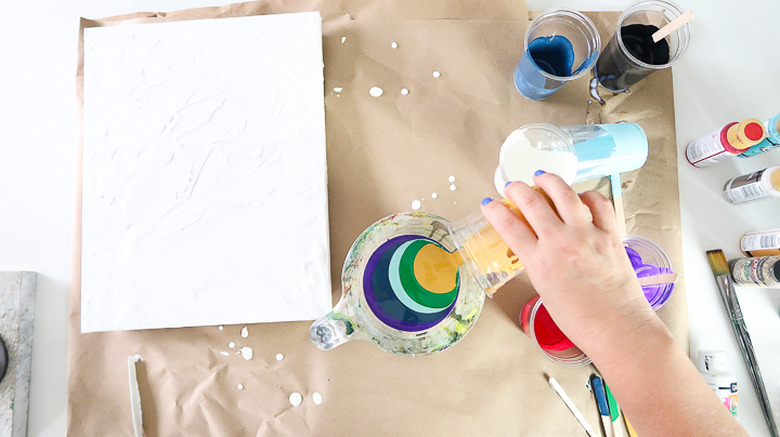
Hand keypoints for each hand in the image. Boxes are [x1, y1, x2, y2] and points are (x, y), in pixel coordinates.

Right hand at [481, 172, 655, 356]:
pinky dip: (588, 195)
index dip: (495, 211)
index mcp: (540, 262)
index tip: (489, 203)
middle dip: (517, 189)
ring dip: (550, 181)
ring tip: (542, 177)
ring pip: (565, 194)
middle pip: (532, 202)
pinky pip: (599, 204)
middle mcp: (561, 243)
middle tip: (512, 186)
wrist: (618, 330)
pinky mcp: (610, 235)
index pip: (509, 226)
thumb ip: (538, 264)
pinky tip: (581, 196)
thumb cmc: (581, 321)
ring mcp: (587, 236)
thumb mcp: (545, 291)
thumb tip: (535, 246)